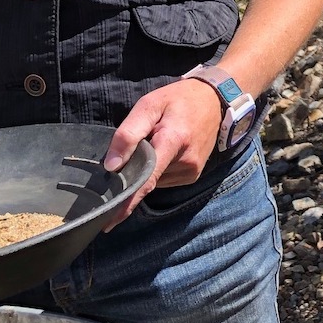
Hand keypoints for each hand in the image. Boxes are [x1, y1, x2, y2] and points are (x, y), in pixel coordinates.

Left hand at [100, 78, 223, 229]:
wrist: (214, 99)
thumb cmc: (178, 99)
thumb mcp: (149, 105)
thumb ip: (128, 134)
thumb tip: (111, 166)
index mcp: (173, 141)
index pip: (146, 179)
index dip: (126, 203)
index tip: (108, 223)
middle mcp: (185, 162)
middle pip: (147, 179)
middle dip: (133, 172)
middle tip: (133, 149)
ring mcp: (191, 171)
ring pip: (155, 181)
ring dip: (147, 169)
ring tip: (154, 144)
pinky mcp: (193, 175)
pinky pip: (165, 179)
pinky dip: (158, 170)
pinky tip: (162, 152)